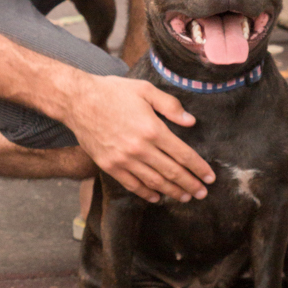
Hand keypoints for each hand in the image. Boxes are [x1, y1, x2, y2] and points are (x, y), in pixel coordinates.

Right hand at [66, 74, 215, 202]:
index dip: (199, 168)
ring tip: (186, 197)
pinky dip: (147, 193)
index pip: (183, 154)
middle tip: (203, 193)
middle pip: (172, 172)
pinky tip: (157, 197)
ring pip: (155, 182)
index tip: (209, 177)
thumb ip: (170, 105)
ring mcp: (124, 159)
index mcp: (152, 129)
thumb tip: (191, 121)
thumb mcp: (144, 90)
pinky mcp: (110, 166)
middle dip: (191, 184)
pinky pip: (132, 185)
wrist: (78, 100)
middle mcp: (140, 148)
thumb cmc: (112, 92)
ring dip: (173, 192)